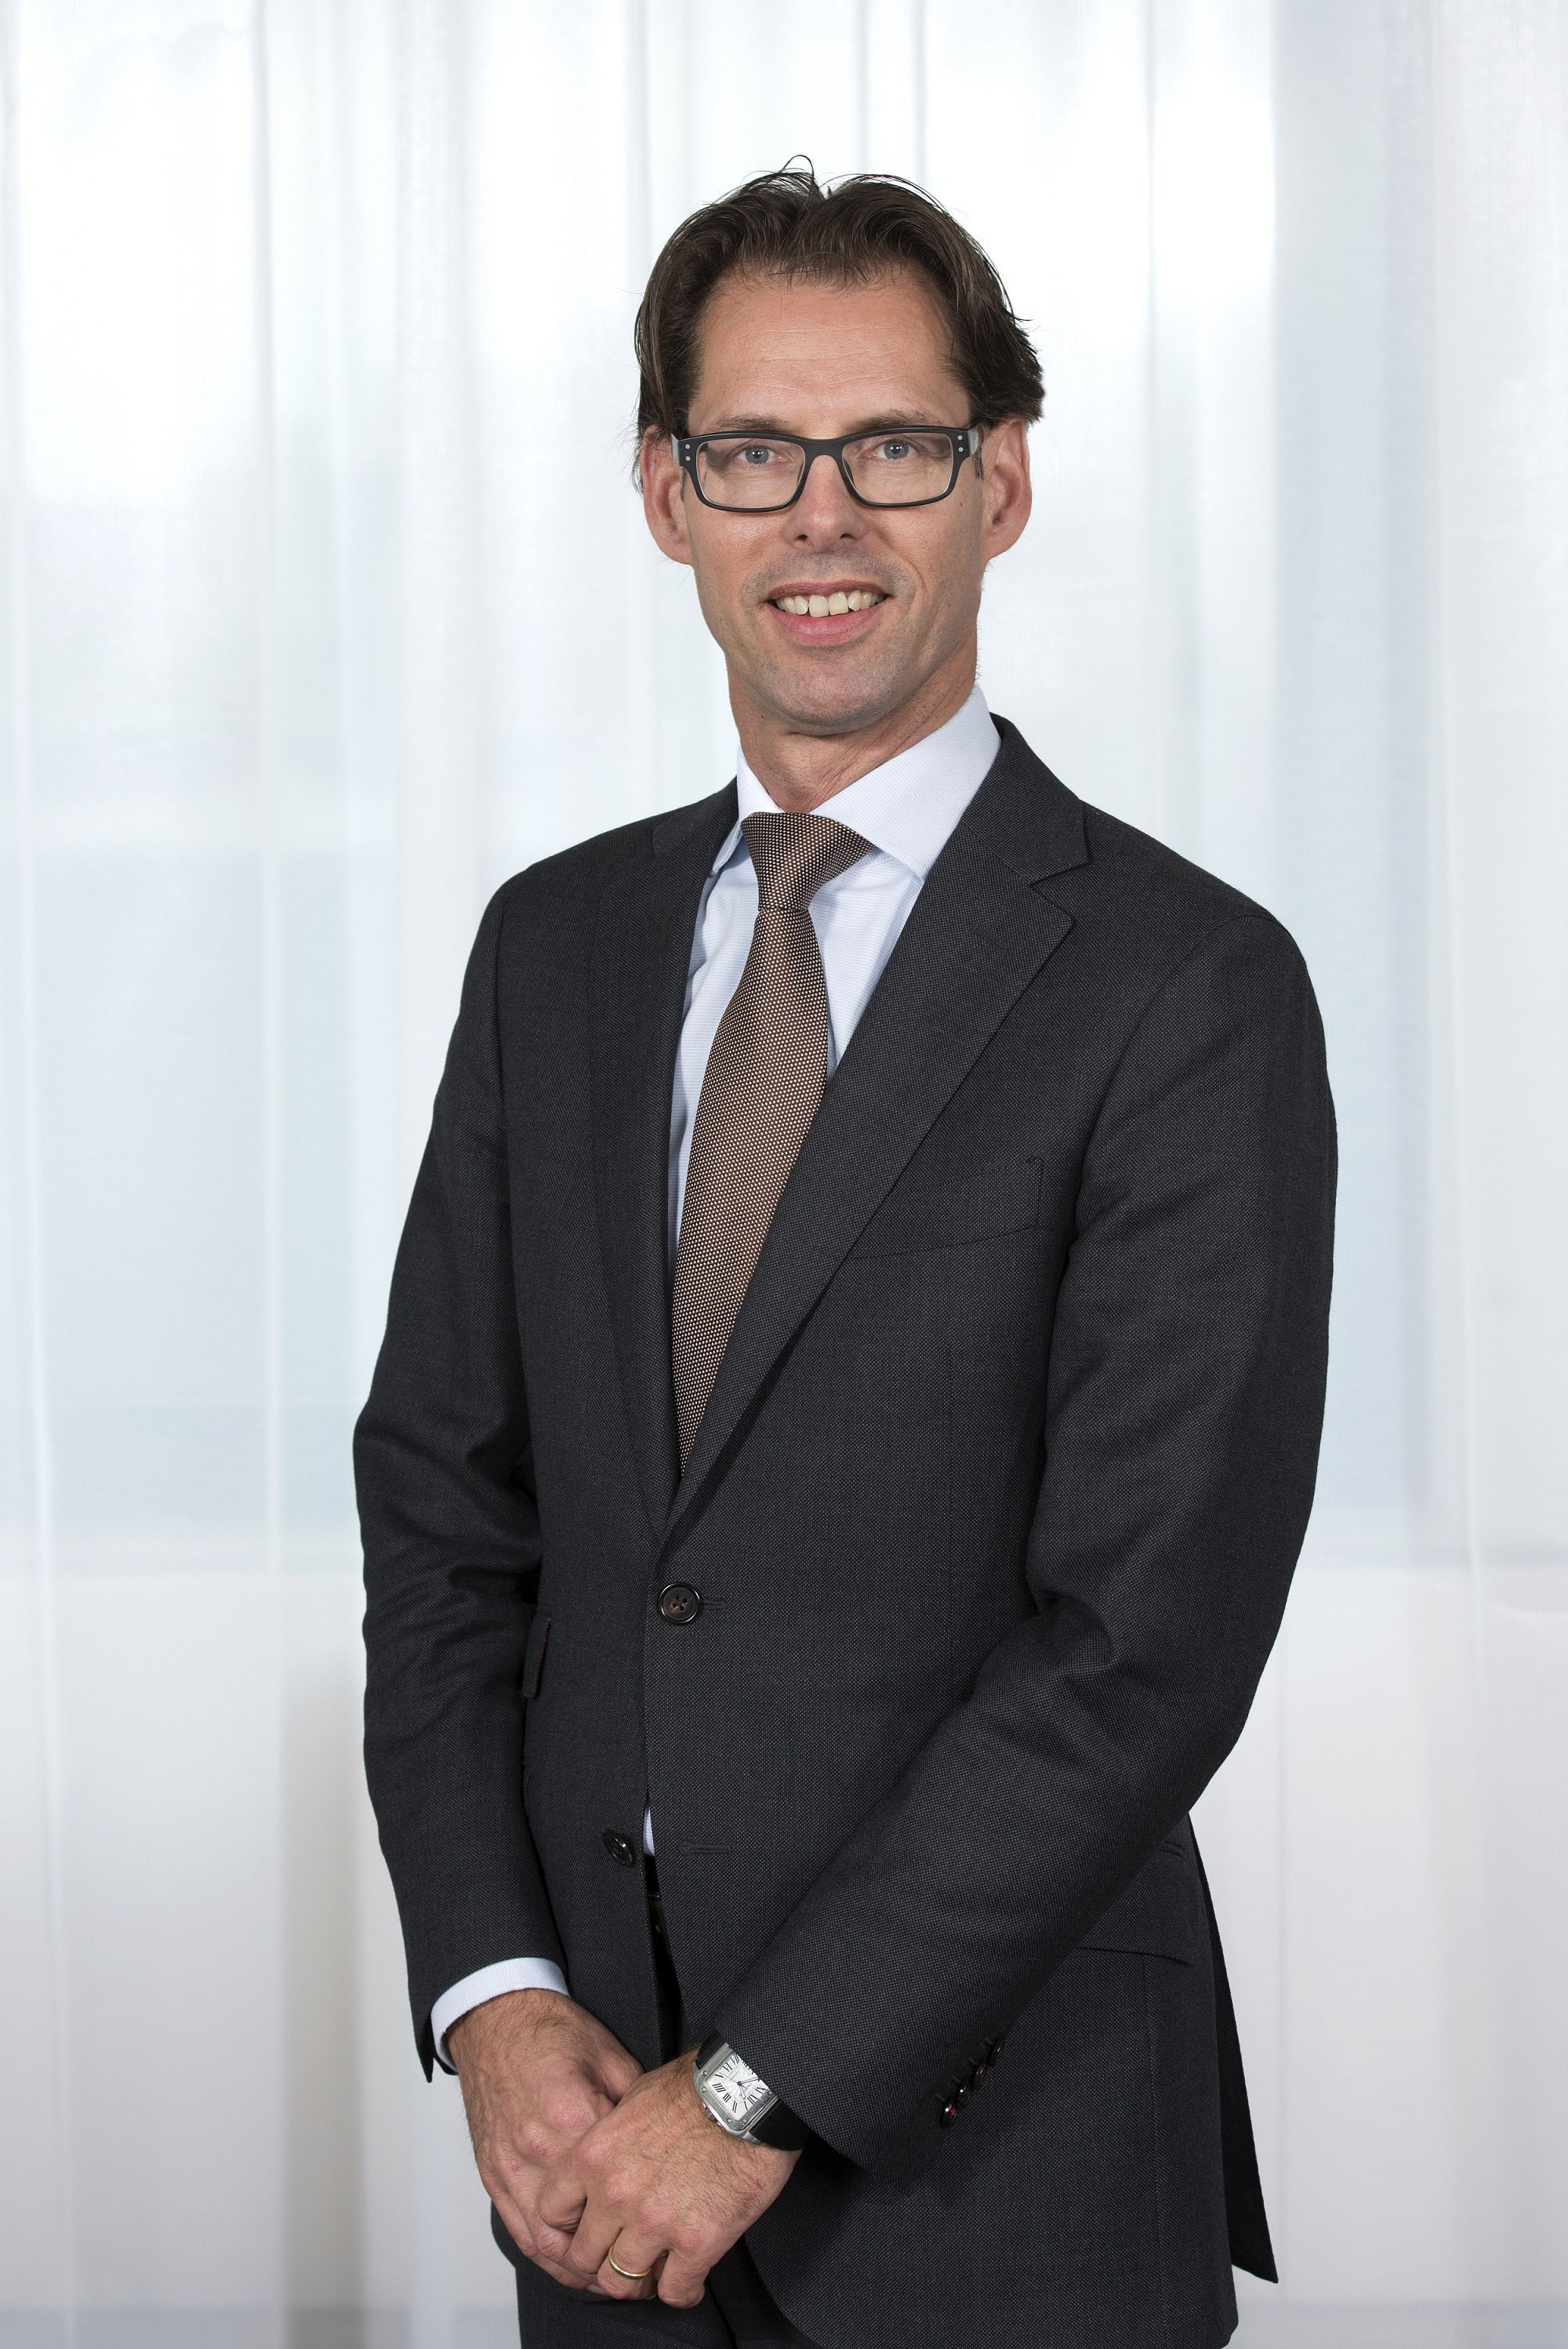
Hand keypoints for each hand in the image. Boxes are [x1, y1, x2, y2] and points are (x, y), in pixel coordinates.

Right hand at [448, 1987, 642, 2292]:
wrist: (496, 2019)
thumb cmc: (552, 2031)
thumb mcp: (609, 2055)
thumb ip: (633, 2104)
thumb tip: (663, 2141)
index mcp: (571, 2112)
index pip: (615, 2181)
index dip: (646, 2210)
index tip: (671, 2222)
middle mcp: (537, 2146)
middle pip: (582, 2223)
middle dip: (617, 2254)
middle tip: (649, 2270)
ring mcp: (510, 2165)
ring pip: (548, 2241)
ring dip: (582, 2268)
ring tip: (616, 2277)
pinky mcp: (493, 2175)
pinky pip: (519, 2231)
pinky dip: (548, 2257)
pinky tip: (573, 2264)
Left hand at [537, 2047, 800, 2306]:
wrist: (746, 2093)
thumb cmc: (695, 2088)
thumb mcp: (632, 2100)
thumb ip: (610, 2142)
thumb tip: (607, 2163)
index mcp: (593, 2156)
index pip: (551, 2213)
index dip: (569, 2226)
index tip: (588, 2228)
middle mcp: (615, 2194)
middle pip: (584, 2257)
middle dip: (602, 2259)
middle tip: (625, 2254)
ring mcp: (654, 2222)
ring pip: (622, 2283)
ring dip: (641, 2280)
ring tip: (658, 2270)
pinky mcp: (696, 2242)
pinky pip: (675, 2293)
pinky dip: (683, 2292)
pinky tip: (692, 2278)